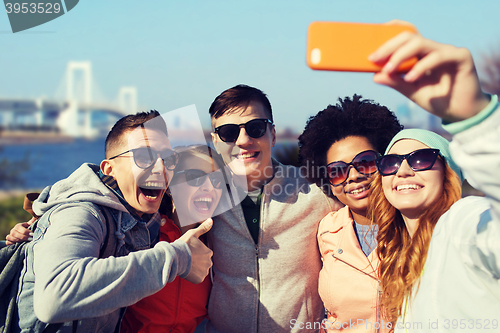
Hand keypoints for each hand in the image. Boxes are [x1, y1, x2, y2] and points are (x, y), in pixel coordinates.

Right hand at [5, 217, 34, 245]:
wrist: (24, 236)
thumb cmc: (28, 229)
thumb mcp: (31, 225)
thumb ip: (33, 221)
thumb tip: (38, 214)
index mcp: (18, 226)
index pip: (19, 228)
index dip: (26, 231)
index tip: (32, 234)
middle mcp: (13, 230)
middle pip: (15, 233)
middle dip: (23, 237)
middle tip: (30, 239)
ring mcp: (10, 236)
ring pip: (10, 238)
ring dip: (18, 240)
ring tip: (26, 242)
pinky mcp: (8, 241)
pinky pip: (7, 242)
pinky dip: (11, 244)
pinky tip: (18, 244)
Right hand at [179, 218, 212, 283]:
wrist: (175, 258)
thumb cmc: (183, 245)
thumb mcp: (193, 234)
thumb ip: (203, 228)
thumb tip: (211, 220)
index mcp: (209, 252)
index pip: (205, 253)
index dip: (196, 253)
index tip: (190, 252)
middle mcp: (209, 262)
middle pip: (204, 262)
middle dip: (197, 261)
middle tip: (188, 259)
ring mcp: (204, 271)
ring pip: (201, 270)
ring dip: (196, 269)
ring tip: (187, 265)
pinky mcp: (199, 279)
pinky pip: (198, 278)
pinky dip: (193, 276)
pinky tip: (187, 271)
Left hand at [369, 21, 489, 121]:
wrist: (461, 113)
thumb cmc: (437, 100)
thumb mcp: (411, 91)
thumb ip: (395, 82)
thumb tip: (375, 76)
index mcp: (422, 54)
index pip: (406, 35)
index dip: (390, 33)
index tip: (371, 44)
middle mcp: (434, 49)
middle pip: (409, 37)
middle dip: (389, 46)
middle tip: (374, 58)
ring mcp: (447, 51)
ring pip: (421, 43)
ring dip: (401, 55)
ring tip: (388, 70)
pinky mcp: (461, 56)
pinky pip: (438, 56)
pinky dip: (422, 66)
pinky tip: (411, 78)